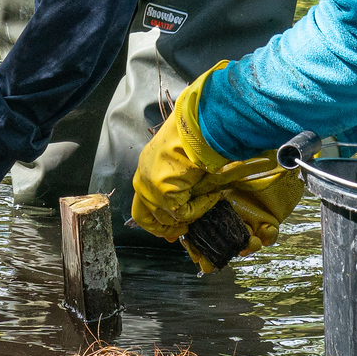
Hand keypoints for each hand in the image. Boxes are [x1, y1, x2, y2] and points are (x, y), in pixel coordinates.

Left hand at [130, 65, 304, 271]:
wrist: (201, 124)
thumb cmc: (198, 134)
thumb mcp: (187, 162)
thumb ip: (185, 183)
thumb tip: (194, 200)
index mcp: (147, 167)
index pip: (144, 203)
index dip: (157, 220)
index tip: (174, 230)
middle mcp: (143, 177)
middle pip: (144, 217)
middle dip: (164, 228)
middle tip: (184, 231)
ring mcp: (150, 184)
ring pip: (166, 218)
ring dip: (189, 215)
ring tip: (208, 201)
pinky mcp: (163, 190)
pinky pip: (182, 212)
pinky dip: (199, 208)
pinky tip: (213, 194)